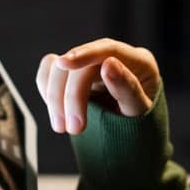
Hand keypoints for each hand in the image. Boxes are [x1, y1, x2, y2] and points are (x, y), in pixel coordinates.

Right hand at [36, 37, 160, 134]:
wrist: (131, 140)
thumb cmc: (142, 127)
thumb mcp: (141, 112)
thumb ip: (128, 89)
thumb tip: (108, 63)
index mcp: (139, 62)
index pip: (108, 49)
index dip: (84, 54)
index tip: (64, 63)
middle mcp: (113, 58)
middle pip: (81, 64)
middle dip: (71, 95)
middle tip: (74, 128)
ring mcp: (91, 65)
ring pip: (59, 66)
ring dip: (55, 96)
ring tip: (62, 127)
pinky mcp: (74, 75)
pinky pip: (50, 72)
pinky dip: (47, 89)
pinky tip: (56, 112)